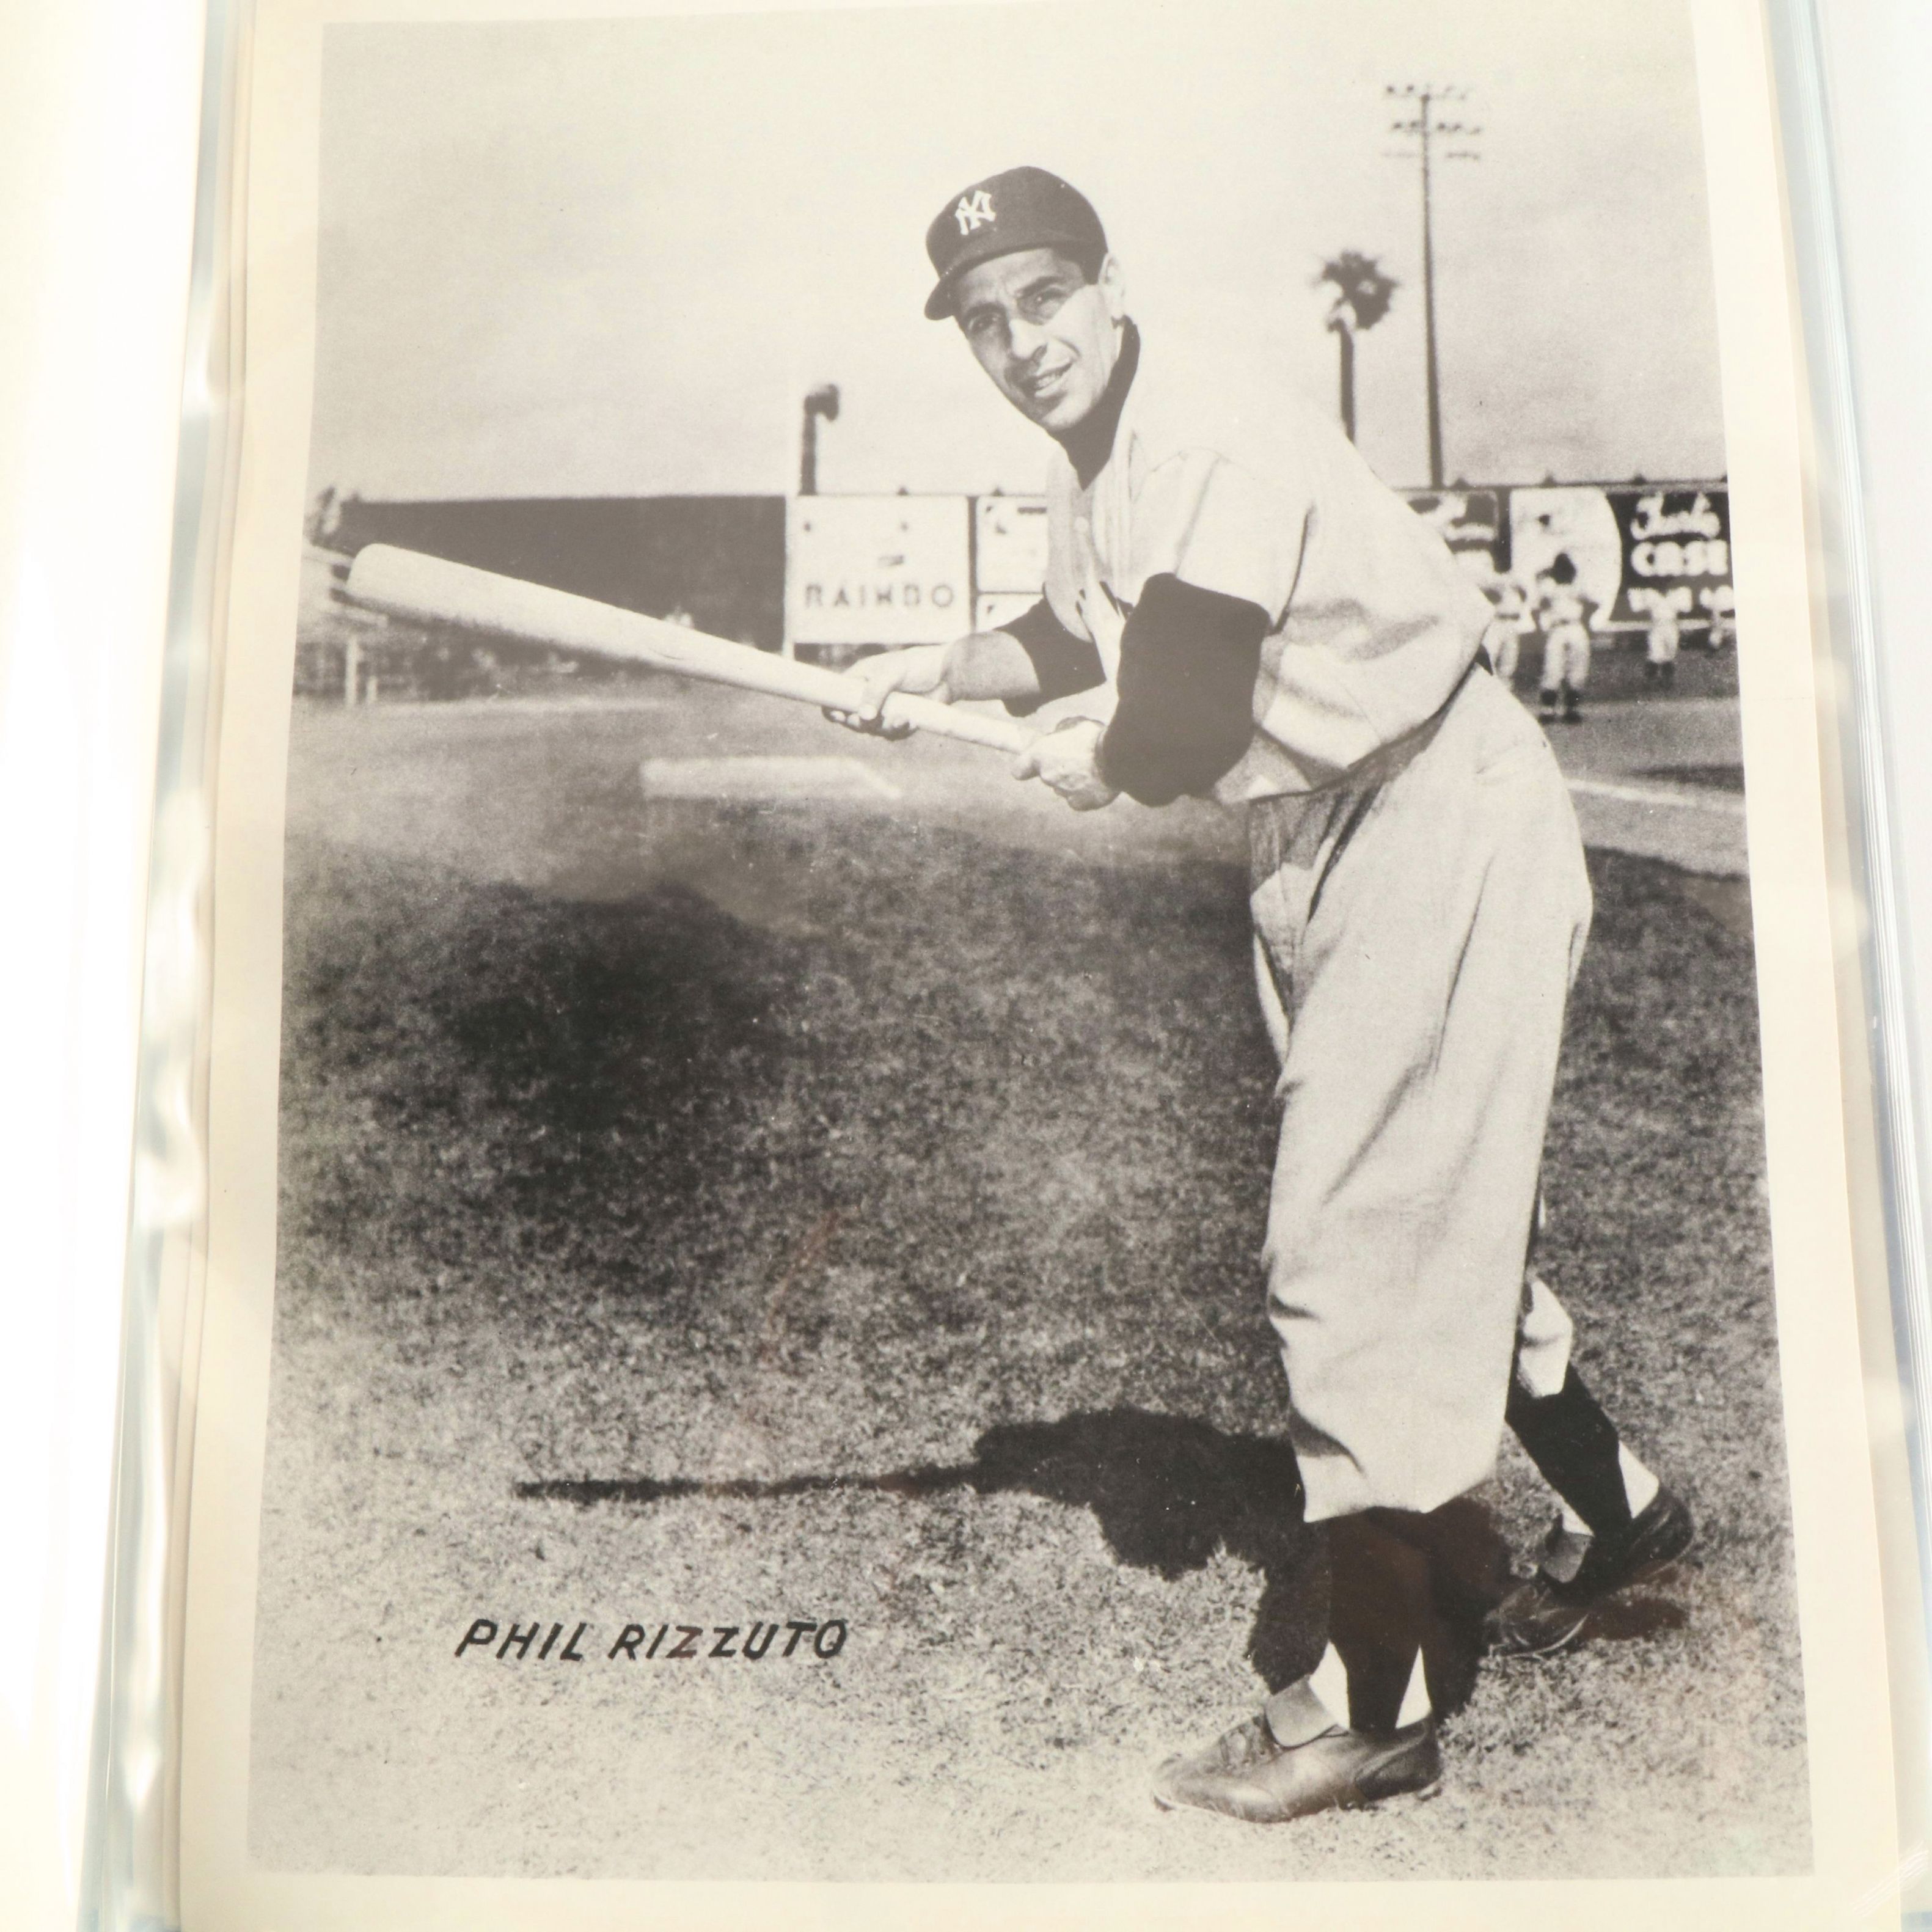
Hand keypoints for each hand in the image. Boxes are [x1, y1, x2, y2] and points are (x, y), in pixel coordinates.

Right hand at [823, 644, 951, 737]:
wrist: (947, 674)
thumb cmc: (916, 665)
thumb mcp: (892, 672)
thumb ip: (875, 692)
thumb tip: (862, 717)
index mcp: (859, 680)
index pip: (835, 697)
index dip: (832, 709)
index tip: (839, 716)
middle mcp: (868, 697)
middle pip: (852, 720)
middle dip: (861, 724)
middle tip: (873, 720)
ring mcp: (884, 711)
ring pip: (873, 730)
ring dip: (885, 728)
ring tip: (902, 719)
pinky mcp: (899, 721)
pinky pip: (892, 734)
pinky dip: (900, 731)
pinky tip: (911, 722)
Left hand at [1011, 718, 1117, 811]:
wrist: (1116, 757)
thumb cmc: (1093, 737)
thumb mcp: (1073, 725)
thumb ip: (1060, 734)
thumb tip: (1060, 738)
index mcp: (1039, 755)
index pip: (1019, 770)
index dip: (1026, 767)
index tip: (1034, 763)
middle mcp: (1047, 777)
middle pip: (1047, 776)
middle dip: (1058, 769)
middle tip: (1077, 758)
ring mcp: (1064, 793)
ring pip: (1064, 788)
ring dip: (1073, 780)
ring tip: (1093, 768)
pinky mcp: (1081, 804)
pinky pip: (1079, 799)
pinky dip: (1086, 792)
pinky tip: (1098, 782)